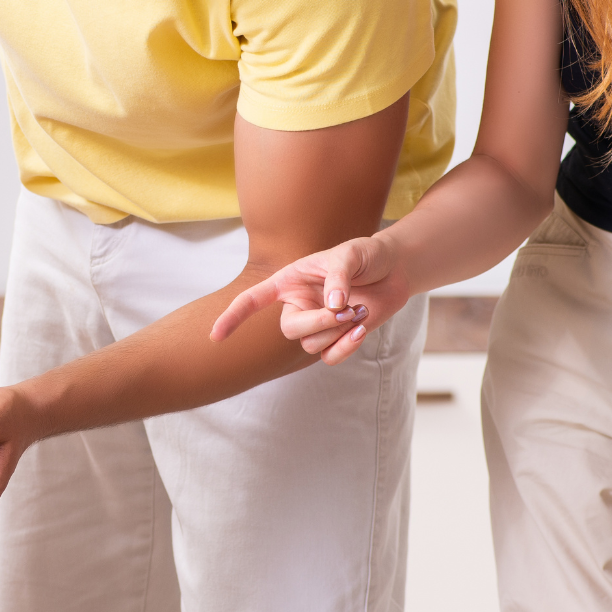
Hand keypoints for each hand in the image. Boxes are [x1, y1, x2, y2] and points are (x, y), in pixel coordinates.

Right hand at [210, 233, 409, 364]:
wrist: (395, 270)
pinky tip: (360, 329)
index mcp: (289, 281)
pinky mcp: (335, 339)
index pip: (253, 300)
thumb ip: (338, 277)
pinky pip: (329, 357)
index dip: (233, 318)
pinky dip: (346, 347)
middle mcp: (297, 304)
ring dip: (337, 331)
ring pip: (310, 345)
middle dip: (316, 323)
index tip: (215, 337)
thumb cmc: (366, 256)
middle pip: (289, 329)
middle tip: (344, 310)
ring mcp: (316, 324)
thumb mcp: (350, 254)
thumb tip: (332, 306)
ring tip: (359, 311)